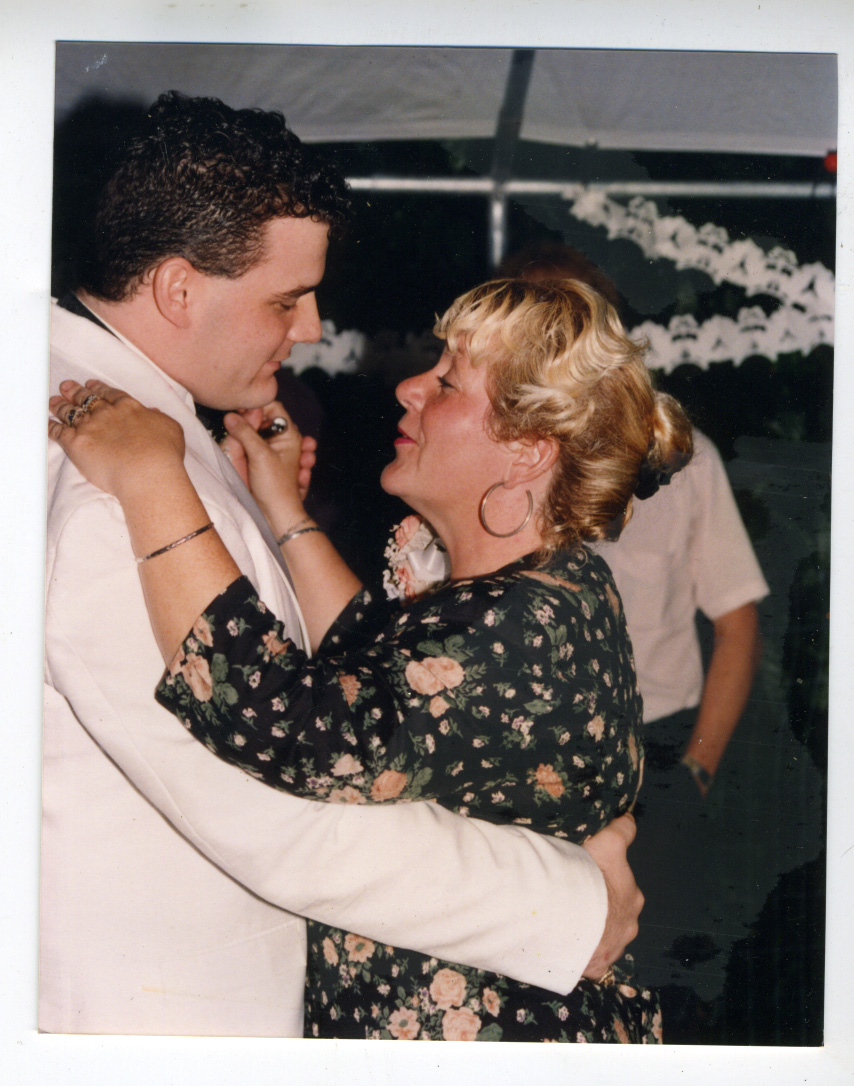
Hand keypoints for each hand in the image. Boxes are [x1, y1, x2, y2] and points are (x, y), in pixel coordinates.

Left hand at [48, 379, 185, 499]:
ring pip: (70, 412)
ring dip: (61, 405)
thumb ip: (159, 418)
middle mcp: (107, 413)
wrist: (146, 472)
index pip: (110, 394)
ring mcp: (89, 427)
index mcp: (129, 407)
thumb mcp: (171, 428)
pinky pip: (58, 432)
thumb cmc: (163, 454)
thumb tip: (152, 412)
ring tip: (54, 401)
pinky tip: (47, 423)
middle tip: (67, 386)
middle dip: (75, 391)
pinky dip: (51, 427)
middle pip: (86, 399)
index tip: (92, 385)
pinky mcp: (75, 443)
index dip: (99, 388)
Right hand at [220, 405, 314, 530]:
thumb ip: (245, 432)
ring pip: (251, 434)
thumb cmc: (276, 487)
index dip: (255, 406)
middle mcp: (281, 439)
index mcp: (289, 434)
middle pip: (260, 419)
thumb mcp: (260, 455)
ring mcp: (271, 450)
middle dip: (248, 425)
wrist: (277, 516)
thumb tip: (230, 416)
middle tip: (236, 432)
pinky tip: (238, 455)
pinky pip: (247, 448)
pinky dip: (241, 450)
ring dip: (242, 440)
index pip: (272, 406)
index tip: (239, 413)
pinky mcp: (261, 461)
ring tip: (236, 445)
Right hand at [581, 814, 643, 979]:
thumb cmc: (592, 878)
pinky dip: (581, 953)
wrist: (571, 916)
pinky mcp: (597, 967)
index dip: (608, 885)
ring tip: (570, 923)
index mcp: (632, 898)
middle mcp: (629, 926)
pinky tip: (567, 945)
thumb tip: (630, 817)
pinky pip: (589, 960)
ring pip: (604, 939)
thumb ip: (621, 831)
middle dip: (603, 911)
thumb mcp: (608, 844)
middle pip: (616, 917)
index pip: (624, 889)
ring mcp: (613, 949)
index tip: (592, 881)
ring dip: (592, 932)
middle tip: (579, 901)